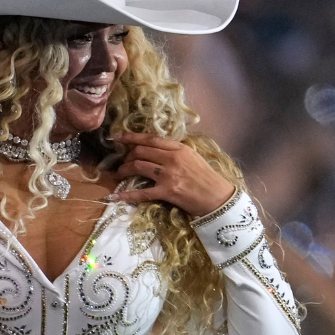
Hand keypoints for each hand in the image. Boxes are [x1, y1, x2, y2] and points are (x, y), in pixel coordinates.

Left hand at [109, 132, 235, 217]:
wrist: (217, 197)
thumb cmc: (206, 178)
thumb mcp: (192, 157)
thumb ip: (174, 152)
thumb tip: (156, 150)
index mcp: (179, 148)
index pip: (150, 139)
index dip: (131, 137)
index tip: (118, 137)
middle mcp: (172, 159)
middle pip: (140, 151)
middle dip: (127, 156)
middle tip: (122, 162)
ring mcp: (168, 175)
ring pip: (138, 166)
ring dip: (125, 170)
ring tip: (120, 174)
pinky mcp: (166, 192)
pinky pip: (141, 192)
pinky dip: (126, 195)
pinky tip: (116, 197)